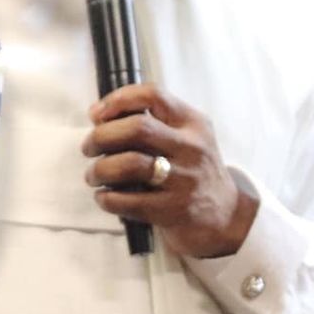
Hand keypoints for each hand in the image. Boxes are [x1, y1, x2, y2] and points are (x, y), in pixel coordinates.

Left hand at [83, 82, 257, 258]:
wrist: (225, 218)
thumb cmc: (193, 173)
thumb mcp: (186, 139)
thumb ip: (151, 123)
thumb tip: (98, 115)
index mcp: (193, 124)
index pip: (153, 95)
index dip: (118, 99)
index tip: (97, 114)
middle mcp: (192, 148)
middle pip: (137, 128)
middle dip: (101, 136)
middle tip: (88, 148)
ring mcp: (184, 180)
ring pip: (129, 164)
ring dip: (100, 169)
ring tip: (93, 175)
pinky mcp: (174, 210)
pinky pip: (129, 201)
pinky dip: (107, 198)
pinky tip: (104, 197)